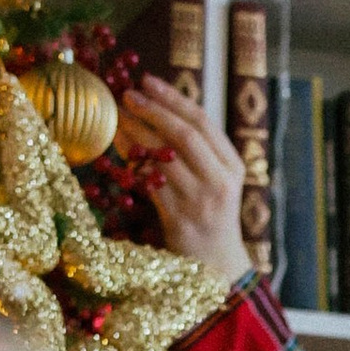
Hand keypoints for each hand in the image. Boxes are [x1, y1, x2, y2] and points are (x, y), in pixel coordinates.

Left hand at [129, 75, 252, 291]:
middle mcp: (220, 182)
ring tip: (116, 116)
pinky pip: (150, 182)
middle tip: (126, 94)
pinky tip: (117, 147)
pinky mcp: (179, 220)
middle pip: (184, 135)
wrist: (218, 270)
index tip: (147, 80)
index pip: (203, 122)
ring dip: (136, 132)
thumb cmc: (211, 220)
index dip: (172, 98)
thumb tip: (158, 110)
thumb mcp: (216, 182)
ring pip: (164, 156)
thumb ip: (197, 151)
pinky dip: (131, 162)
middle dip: (152, 110)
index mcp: (233, 167)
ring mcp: (200, 202)